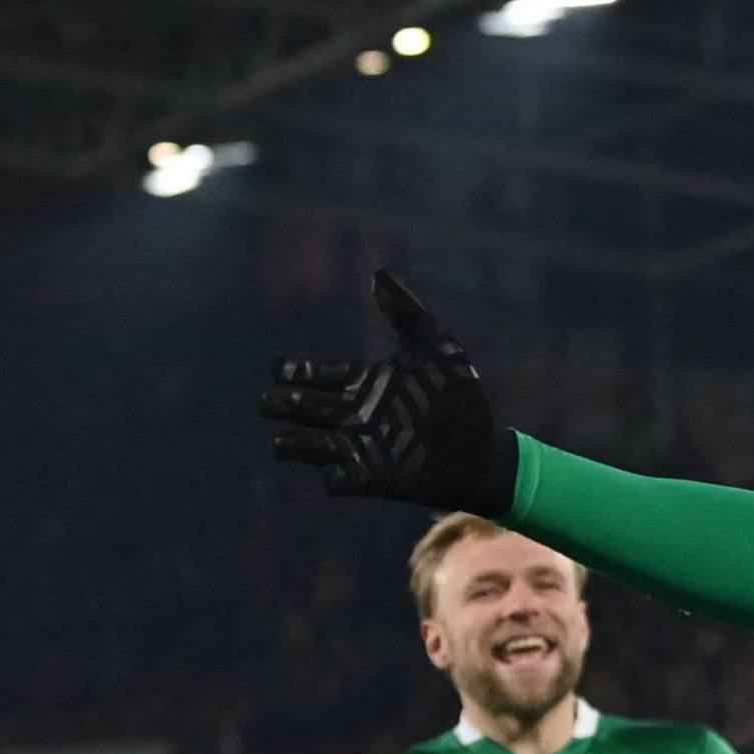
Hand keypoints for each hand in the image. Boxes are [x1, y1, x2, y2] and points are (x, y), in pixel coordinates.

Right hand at [262, 271, 520, 513]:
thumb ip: (408, 313)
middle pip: (307, 409)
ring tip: (280, 444)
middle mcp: (355, 416)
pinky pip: (349, 480)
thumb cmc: (459, 396)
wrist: (483, 448)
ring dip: (297, 446)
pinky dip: (338, 479)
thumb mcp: (437, 348)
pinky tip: (333, 477)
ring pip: (316, 446)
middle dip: (285, 406)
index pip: (317, 375)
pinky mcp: (378, 478)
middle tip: (270, 403)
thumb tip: (378, 273)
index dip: (295, 372)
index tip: (279, 370)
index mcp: (363, 383)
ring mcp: (363, 448)